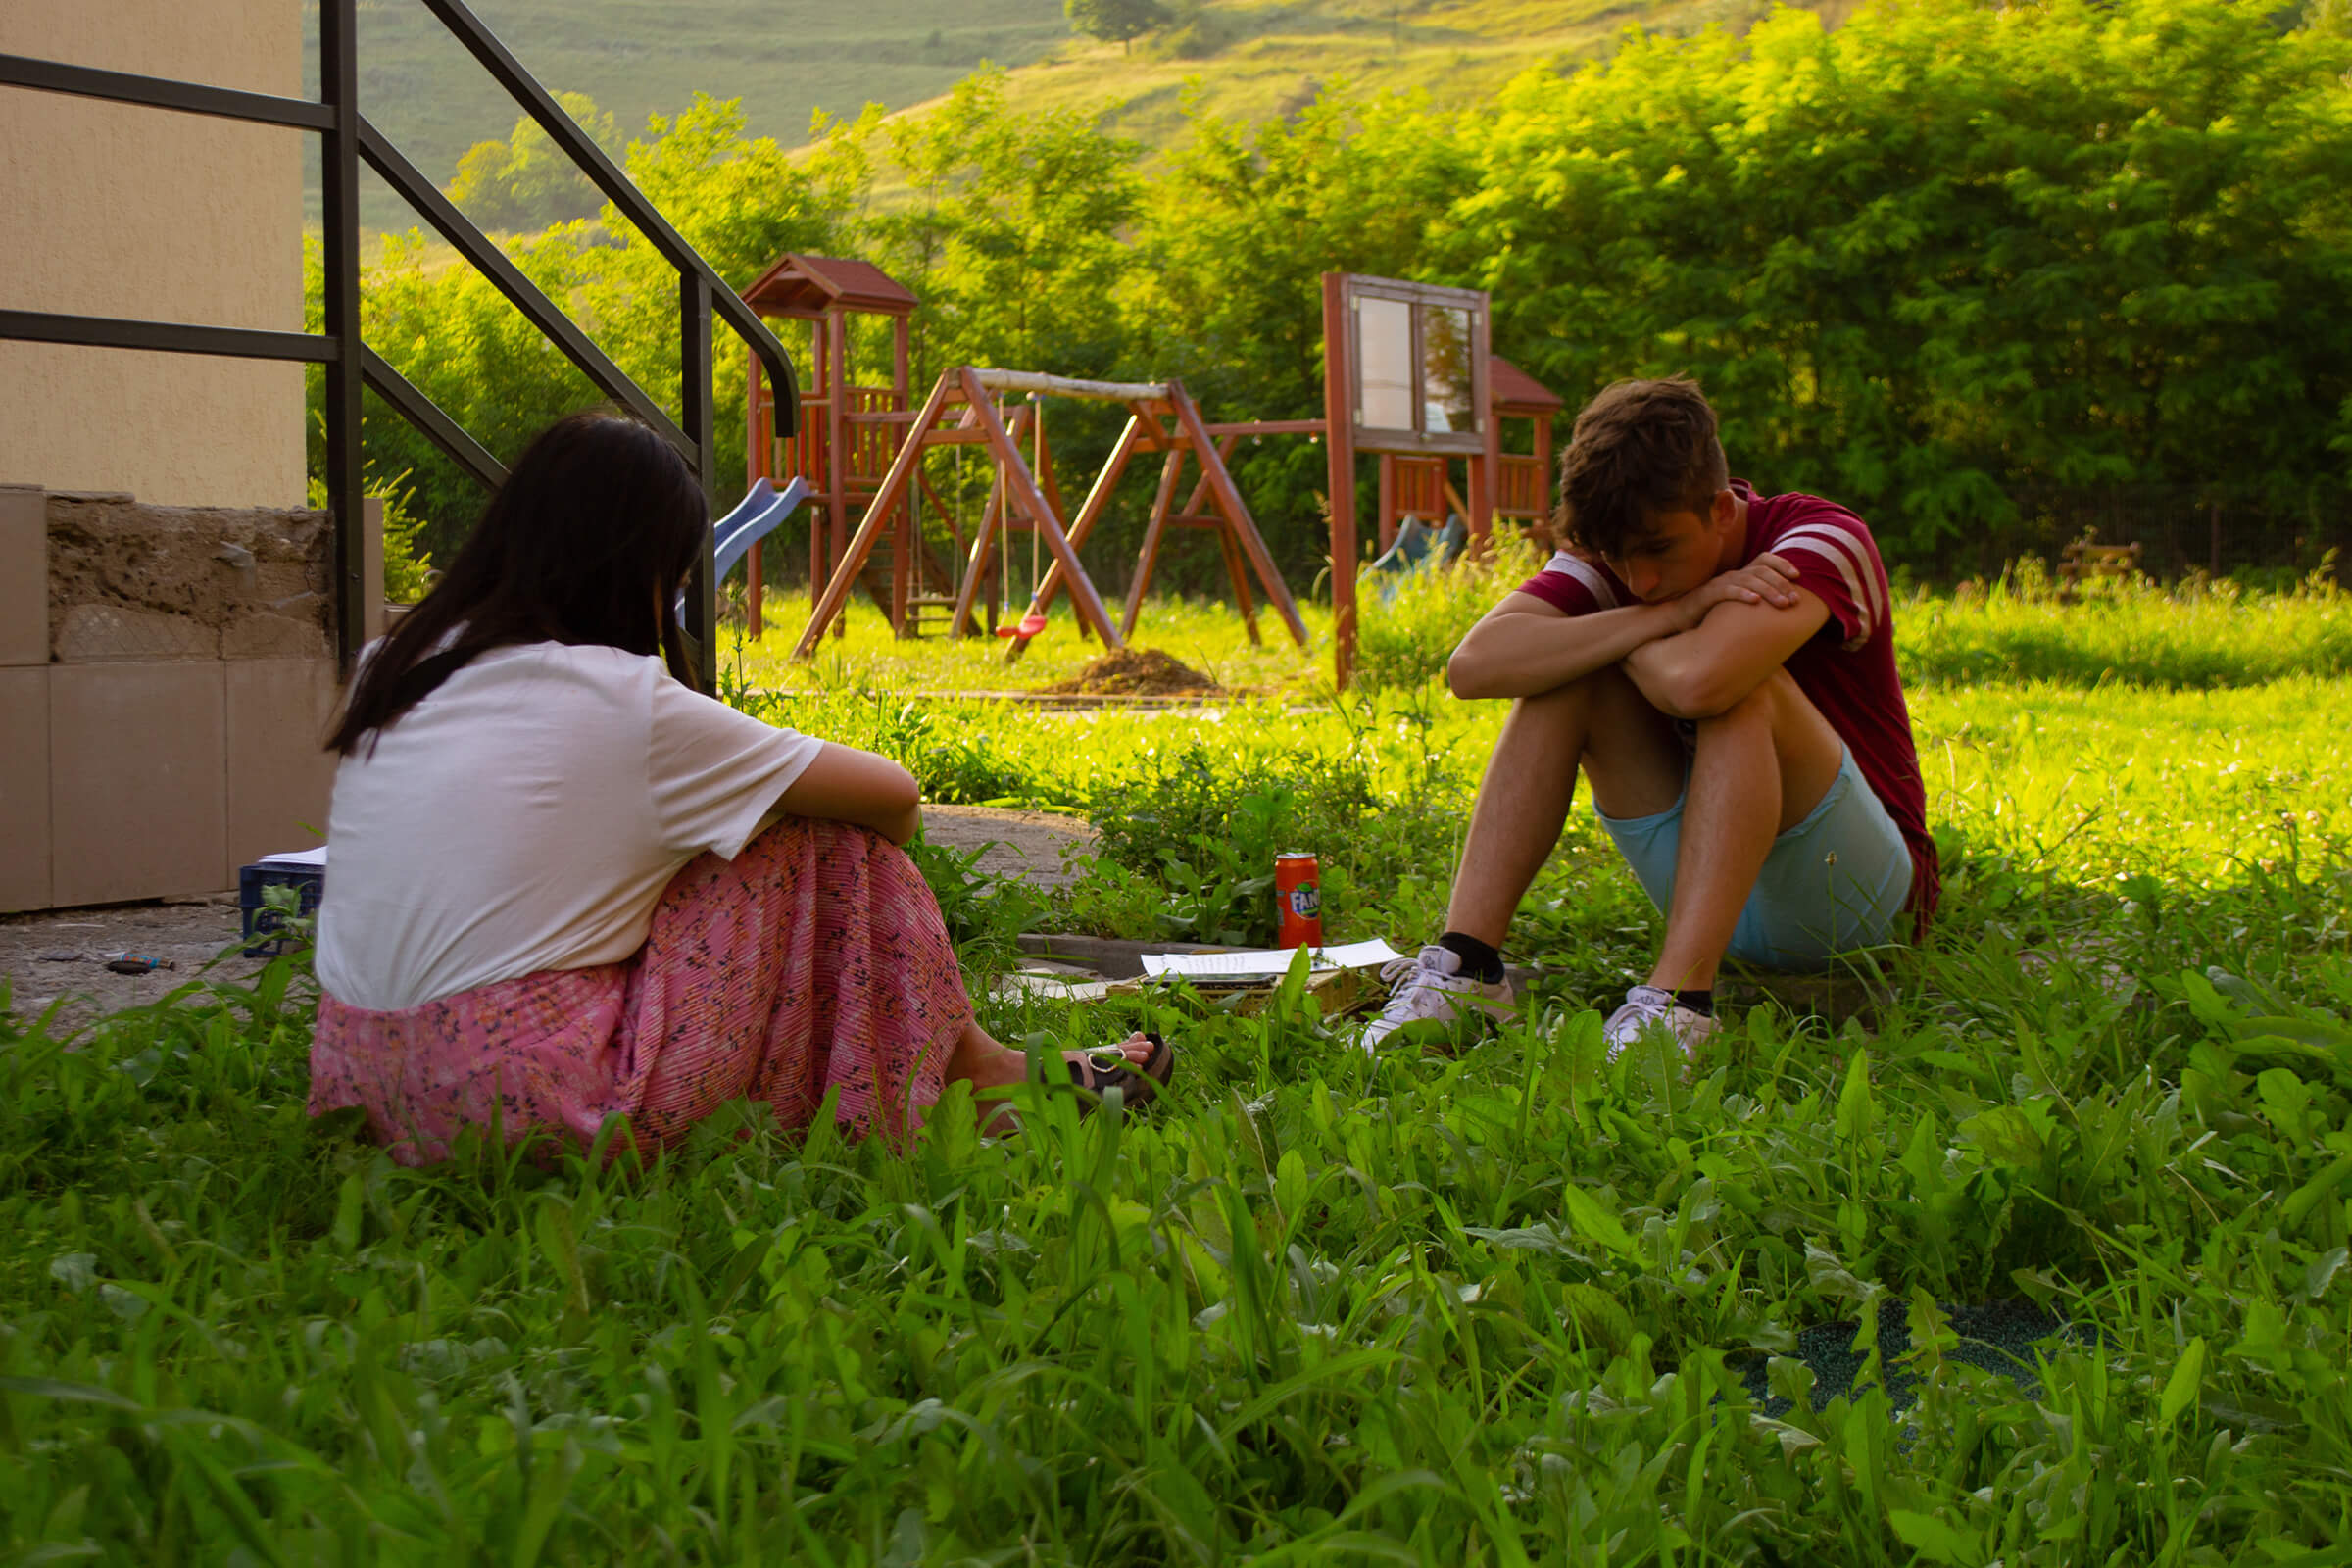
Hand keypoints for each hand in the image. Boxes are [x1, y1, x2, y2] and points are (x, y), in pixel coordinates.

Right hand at [1660, 552, 1801, 632]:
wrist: (1679, 618)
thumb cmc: (1712, 613)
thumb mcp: (1738, 604)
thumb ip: (1756, 600)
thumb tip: (1783, 607)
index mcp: (1740, 574)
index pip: (1764, 560)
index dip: (1782, 564)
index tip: (1798, 576)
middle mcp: (1732, 575)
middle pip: (1761, 571)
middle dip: (1781, 584)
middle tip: (1795, 600)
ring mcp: (1719, 584)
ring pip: (1748, 581)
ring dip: (1768, 591)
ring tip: (1783, 603)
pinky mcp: (1707, 595)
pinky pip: (1727, 592)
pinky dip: (1742, 594)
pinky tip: (1755, 602)